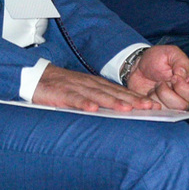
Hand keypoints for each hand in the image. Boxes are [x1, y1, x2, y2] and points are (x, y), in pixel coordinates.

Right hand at [32, 64, 159, 111]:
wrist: (35, 77)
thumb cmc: (60, 87)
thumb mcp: (82, 92)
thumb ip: (98, 99)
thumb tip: (118, 112)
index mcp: (95, 84)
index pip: (119, 91)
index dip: (136, 98)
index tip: (153, 106)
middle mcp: (89, 84)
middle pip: (113, 92)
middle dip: (132, 100)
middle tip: (149, 107)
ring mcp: (75, 88)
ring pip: (97, 95)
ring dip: (113, 102)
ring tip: (127, 109)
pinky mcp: (61, 93)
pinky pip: (74, 99)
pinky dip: (83, 103)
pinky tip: (92, 109)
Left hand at [124, 46, 188, 109]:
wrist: (138, 66)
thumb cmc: (157, 59)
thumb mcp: (171, 53)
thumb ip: (180, 62)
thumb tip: (181, 75)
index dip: (183, 88)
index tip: (173, 77)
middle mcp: (182, 97)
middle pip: (182, 106)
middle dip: (166, 93)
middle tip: (159, 82)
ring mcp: (169, 105)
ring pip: (168, 111)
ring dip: (157, 97)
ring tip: (153, 86)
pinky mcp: (156, 110)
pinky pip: (154, 114)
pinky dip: (148, 104)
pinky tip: (146, 95)